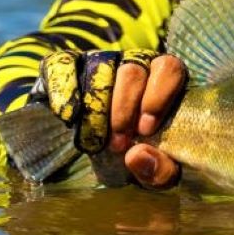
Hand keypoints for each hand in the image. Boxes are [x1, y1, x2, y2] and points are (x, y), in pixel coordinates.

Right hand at [40, 49, 186, 189]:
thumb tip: (136, 155)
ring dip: (96, 107)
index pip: (169, 68)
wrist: (111, 154)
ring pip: (100, 67)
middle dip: (123, 110)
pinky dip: (64, 89)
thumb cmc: (146, 156)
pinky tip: (68, 117)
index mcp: (168, 81)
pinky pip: (63, 63)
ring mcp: (105, 62)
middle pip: (132, 71)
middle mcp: (138, 63)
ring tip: (96, 143)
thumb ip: (161, 169)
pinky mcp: (73, 66)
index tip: (145, 130)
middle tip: (118, 144)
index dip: (157, 97)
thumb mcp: (161, 172)